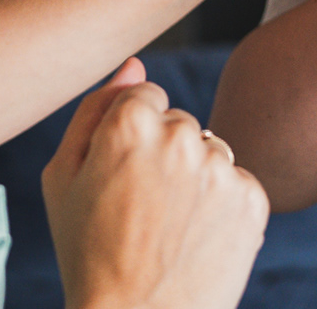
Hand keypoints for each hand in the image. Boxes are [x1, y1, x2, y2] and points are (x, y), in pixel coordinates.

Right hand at [42, 59, 268, 308]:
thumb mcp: (64, 179)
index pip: (146, 96)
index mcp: (129, 123)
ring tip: (170, 228)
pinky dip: (223, 205)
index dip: (130, 138)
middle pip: (180, 123)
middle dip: (164, 155)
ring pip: (211, 151)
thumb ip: (94, 109)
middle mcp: (180, 134)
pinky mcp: (252, 198)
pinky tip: (198, 238)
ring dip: (196, 178)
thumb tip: (135, 64)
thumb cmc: (89, 253)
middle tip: (142, 211)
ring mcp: (221, 167)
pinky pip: (238, 182)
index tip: (123, 177)